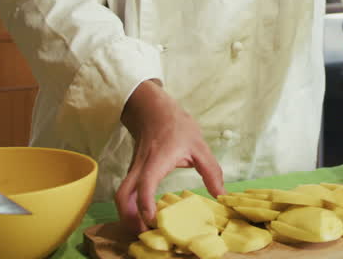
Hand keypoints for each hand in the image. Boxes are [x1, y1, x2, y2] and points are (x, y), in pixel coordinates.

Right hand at [115, 79, 224, 232]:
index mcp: (156, 161)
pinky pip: (126, 192)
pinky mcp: (133, 172)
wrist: (152, 109)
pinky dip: (129, 207)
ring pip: (121, 196)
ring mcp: (133, 170)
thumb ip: (211, 171)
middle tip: (144, 234)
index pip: (145, 184)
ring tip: (143, 230)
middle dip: (129, 218)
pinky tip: (142, 216)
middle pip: (123, 196)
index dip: (145, 204)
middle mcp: (140, 168)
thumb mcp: (199, 145)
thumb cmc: (176, 125)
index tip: (152, 220)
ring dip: (127, 215)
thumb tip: (220, 195)